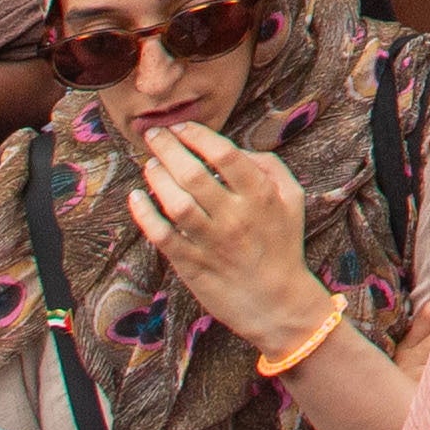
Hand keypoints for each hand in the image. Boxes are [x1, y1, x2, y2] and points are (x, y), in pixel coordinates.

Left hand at [134, 124, 333, 352]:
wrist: (277, 302)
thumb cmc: (283, 245)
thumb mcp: (292, 199)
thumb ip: (270, 167)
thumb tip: (239, 149)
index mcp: (260, 195)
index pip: (224, 154)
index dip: (198, 136)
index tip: (182, 127)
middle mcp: (235, 216)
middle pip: (194, 173)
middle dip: (168, 148)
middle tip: (154, 135)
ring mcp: (211, 241)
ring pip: (175, 202)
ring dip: (157, 178)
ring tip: (149, 164)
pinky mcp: (191, 264)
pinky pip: (162, 235)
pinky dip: (145, 214)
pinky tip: (137, 197)